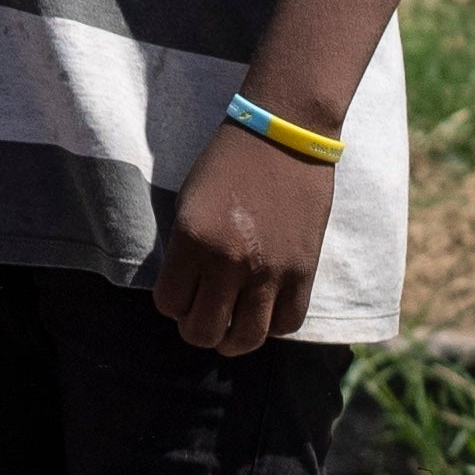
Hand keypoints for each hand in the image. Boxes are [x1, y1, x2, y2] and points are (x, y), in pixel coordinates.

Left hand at [149, 117, 330, 356]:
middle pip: (203, 332)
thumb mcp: (189, 202)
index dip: (172, 302)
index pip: (170, 303)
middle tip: (203, 315)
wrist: (284, 133)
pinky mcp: (304, 270)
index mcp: (194, 240)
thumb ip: (186, 250)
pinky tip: (265, 311)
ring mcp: (271, 270)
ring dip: (233, 340)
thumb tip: (187, 291)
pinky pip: (288, 322)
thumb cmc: (229, 161)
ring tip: (231, 327)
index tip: (181, 291)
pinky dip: (273, 325)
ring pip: (247, 338)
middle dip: (197, 328)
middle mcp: (230, 262)